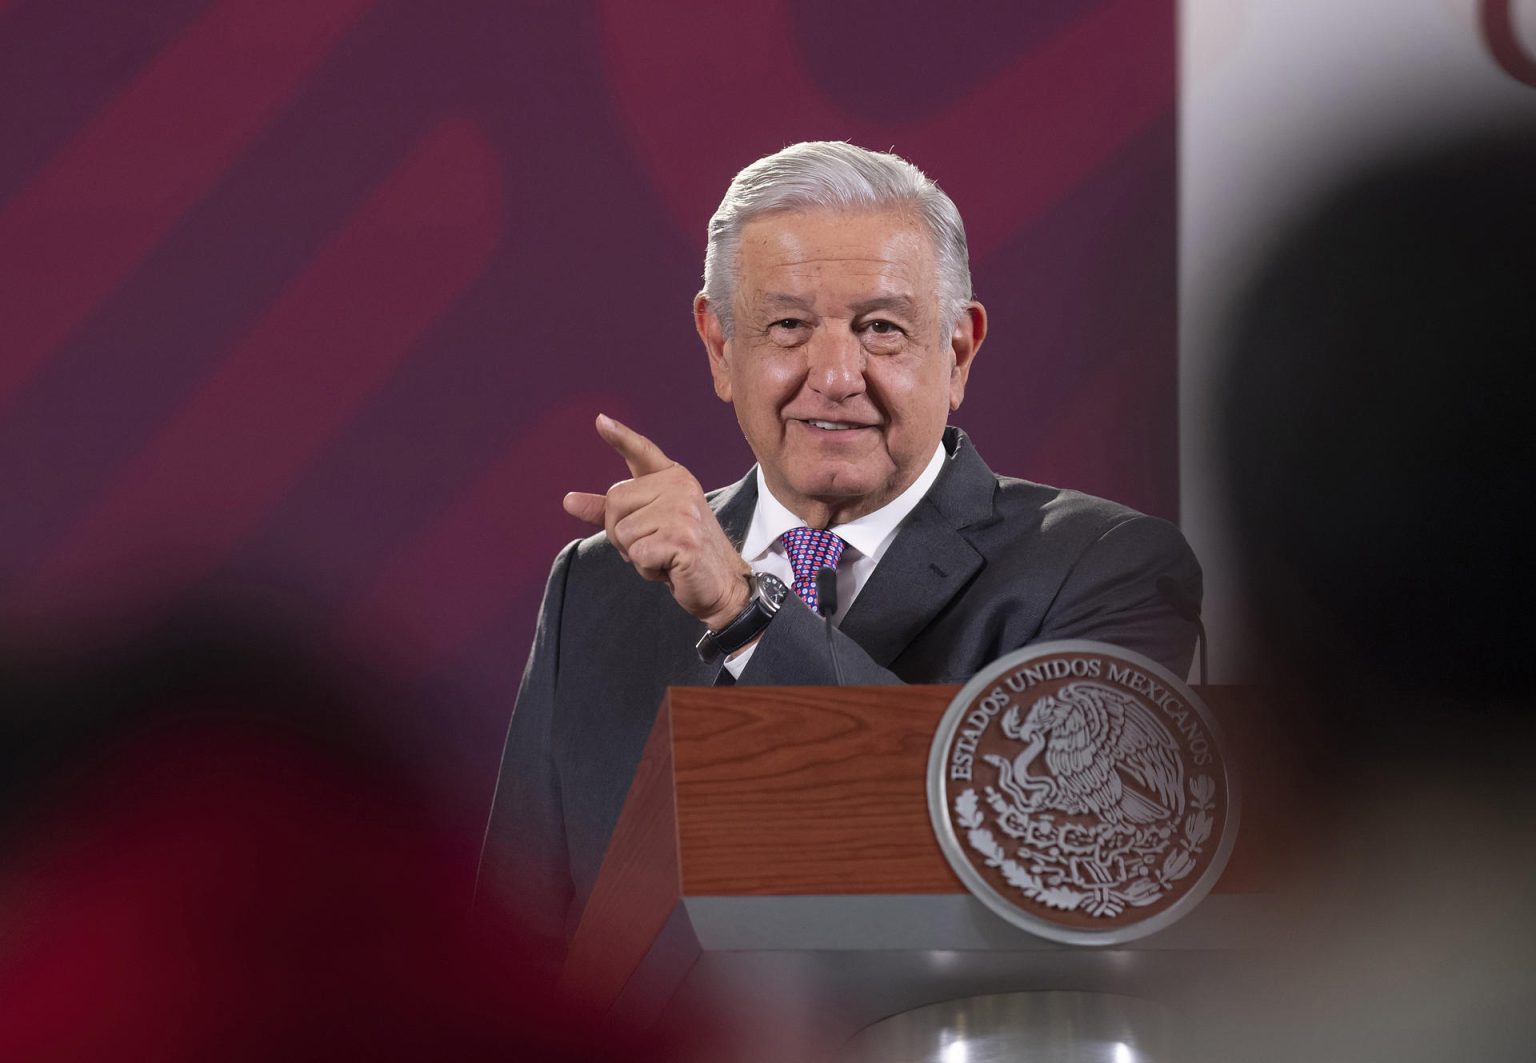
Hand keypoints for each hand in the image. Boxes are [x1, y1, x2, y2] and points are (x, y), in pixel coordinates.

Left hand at [564, 414, 750, 629]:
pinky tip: (669, 568)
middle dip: (620, 534)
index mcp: (673, 478)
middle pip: (614, 502)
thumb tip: (567, 500)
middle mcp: (680, 487)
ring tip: (664, 557)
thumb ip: (609, 511)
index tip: (600, 421)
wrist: (721, 584)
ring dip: (635, 555)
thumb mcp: (645, 525)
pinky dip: (646, 570)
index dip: (620, 437)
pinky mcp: (682, 539)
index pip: (642, 453)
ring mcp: (683, 511)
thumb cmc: (680, 552)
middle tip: (653, 545)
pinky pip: (637, 555)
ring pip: (622, 532)